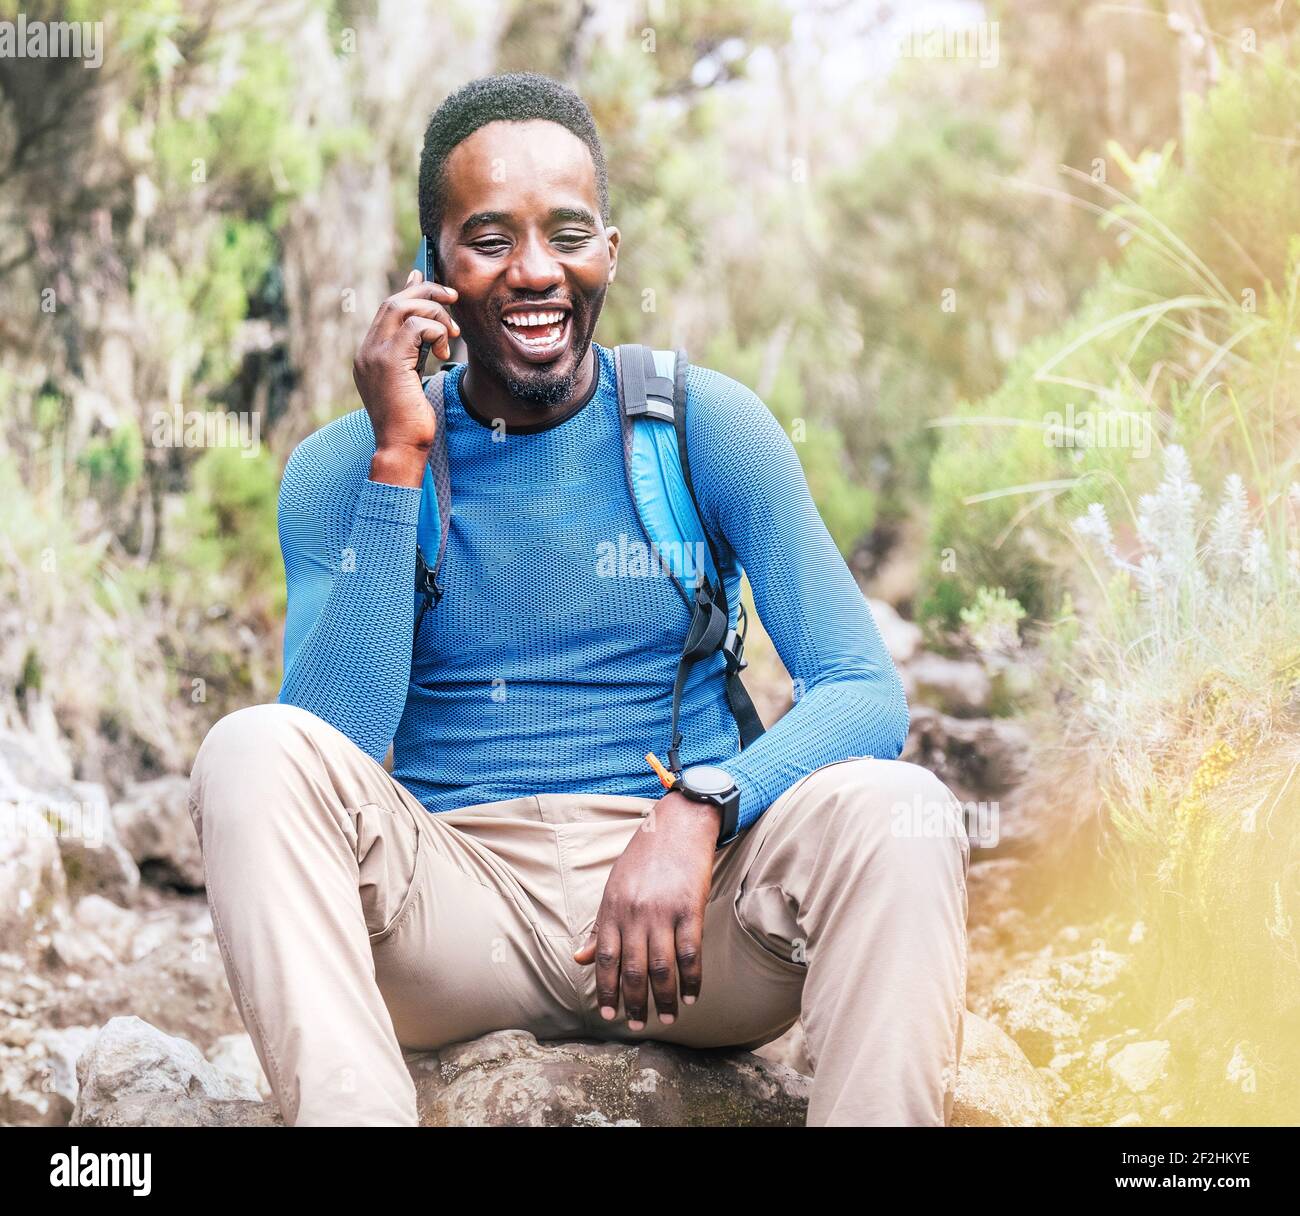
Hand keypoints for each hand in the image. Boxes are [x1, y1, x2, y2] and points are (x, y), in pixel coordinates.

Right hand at [353, 268, 459, 478]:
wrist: (400, 447)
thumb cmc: (411, 422)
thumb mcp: (411, 382)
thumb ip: (413, 356)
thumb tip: (427, 334)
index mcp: (369, 354)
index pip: (387, 310)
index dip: (410, 290)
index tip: (428, 280)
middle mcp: (367, 350)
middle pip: (394, 301)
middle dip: (426, 293)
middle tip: (452, 298)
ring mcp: (374, 354)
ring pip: (403, 308)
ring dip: (435, 314)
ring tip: (451, 334)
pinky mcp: (389, 361)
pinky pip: (415, 327)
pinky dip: (434, 331)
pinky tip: (442, 349)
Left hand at [573, 791, 720, 1028]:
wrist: (678, 824)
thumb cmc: (644, 856)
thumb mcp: (614, 886)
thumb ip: (599, 925)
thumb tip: (579, 958)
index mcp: (612, 908)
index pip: (605, 959)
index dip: (605, 990)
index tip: (608, 1014)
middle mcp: (634, 913)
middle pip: (632, 970)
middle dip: (634, 1002)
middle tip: (638, 1025)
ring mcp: (663, 912)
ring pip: (661, 967)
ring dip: (663, 999)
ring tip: (666, 1018)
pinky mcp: (690, 909)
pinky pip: (690, 953)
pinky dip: (691, 979)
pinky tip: (689, 996)